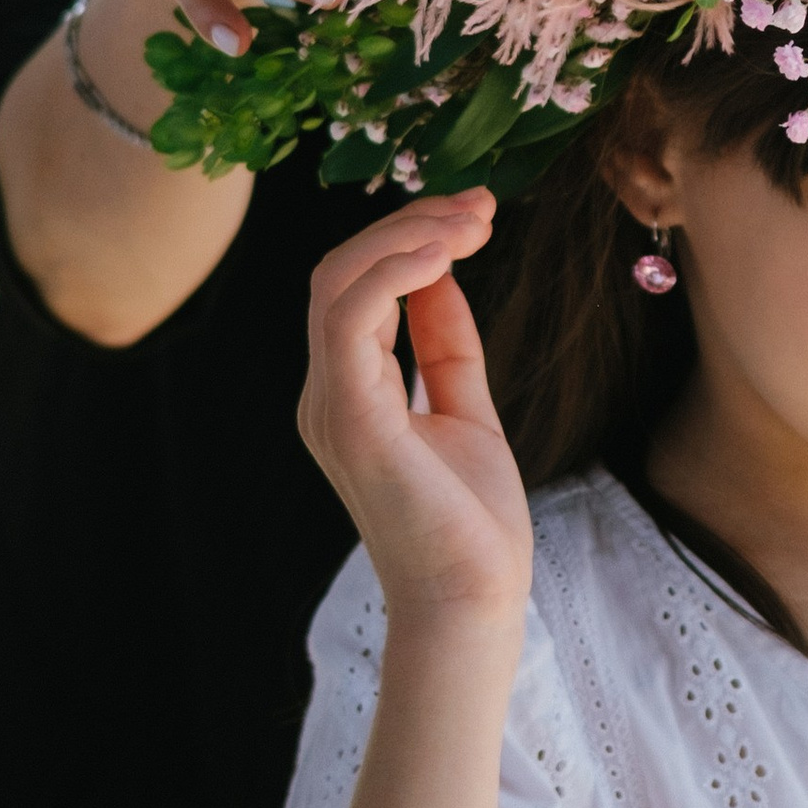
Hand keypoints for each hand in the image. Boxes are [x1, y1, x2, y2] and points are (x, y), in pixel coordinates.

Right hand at [300, 193, 533, 624]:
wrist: (473, 602)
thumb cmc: (471, 525)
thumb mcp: (466, 412)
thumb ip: (446, 347)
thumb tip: (443, 278)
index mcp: (346, 394)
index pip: (354, 287)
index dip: (411, 237)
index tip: (476, 212)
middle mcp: (325, 395)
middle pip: (340, 272)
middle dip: (412, 223)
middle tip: (482, 204)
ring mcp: (331, 407)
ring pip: (339, 282)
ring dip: (409, 236)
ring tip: (474, 220)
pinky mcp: (353, 420)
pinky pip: (350, 318)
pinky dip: (396, 271)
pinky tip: (448, 253)